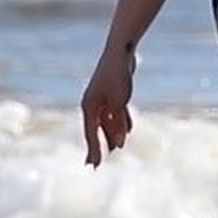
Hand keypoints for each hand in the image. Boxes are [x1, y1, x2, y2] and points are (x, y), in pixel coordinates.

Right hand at [82, 43, 135, 166]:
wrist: (120, 52)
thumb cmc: (117, 77)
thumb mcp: (119, 103)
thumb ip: (118, 124)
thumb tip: (119, 144)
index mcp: (89, 107)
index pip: (91, 134)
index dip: (94, 150)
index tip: (94, 166)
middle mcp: (92, 104)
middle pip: (95, 130)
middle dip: (97, 146)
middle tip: (95, 165)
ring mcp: (102, 98)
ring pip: (107, 121)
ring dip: (112, 134)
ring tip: (116, 149)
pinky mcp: (113, 92)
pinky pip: (116, 112)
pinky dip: (121, 122)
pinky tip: (128, 132)